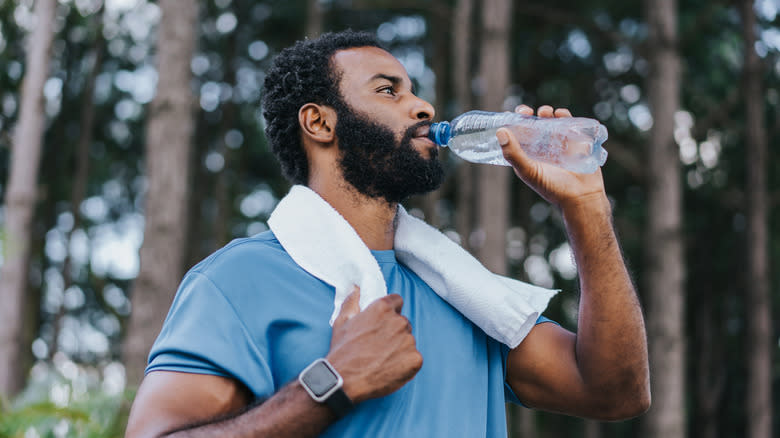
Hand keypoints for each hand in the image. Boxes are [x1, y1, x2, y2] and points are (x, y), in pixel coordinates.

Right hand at [325, 287, 421, 403]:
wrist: (345, 380)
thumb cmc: (342, 352)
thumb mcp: (341, 322)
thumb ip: (352, 302)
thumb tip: (356, 290)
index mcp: (382, 308)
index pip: (397, 301)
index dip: (390, 312)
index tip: (383, 323)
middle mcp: (398, 321)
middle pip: (403, 323)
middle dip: (394, 332)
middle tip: (379, 346)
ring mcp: (408, 341)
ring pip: (408, 341)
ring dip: (400, 348)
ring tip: (382, 359)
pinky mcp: (415, 359)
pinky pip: (414, 358)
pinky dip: (405, 364)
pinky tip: (390, 369)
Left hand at [498, 105, 606, 209]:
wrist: (581, 196)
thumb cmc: (552, 188)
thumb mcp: (529, 171)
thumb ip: (514, 154)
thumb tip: (500, 131)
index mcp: (527, 154)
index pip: (515, 135)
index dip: (511, 123)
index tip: (508, 114)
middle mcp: (541, 147)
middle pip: (531, 124)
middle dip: (527, 114)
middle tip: (526, 111)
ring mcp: (557, 142)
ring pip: (549, 121)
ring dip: (545, 112)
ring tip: (544, 112)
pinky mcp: (574, 140)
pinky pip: (568, 123)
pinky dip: (563, 115)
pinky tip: (560, 114)